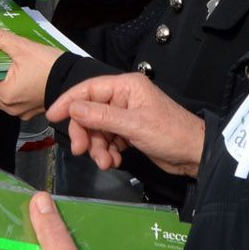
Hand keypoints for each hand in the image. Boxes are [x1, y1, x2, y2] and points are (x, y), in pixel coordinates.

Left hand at [0, 26, 63, 117]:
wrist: (77, 80)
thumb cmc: (51, 66)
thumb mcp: (24, 48)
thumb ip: (0, 40)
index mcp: (4, 94)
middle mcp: (10, 107)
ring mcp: (21, 111)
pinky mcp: (30, 110)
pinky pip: (13, 99)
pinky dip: (10, 88)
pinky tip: (12, 74)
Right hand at [47, 72, 206, 176]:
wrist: (195, 155)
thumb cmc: (171, 134)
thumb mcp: (134, 125)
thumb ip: (101, 117)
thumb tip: (73, 109)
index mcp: (126, 87)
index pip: (88, 89)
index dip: (68, 102)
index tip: (52, 117)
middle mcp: (123, 98)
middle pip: (89, 112)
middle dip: (86, 134)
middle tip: (82, 152)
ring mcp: (126, 115)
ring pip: (97, 129)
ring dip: (97, 148)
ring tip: (106, 162)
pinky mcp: (129, 131)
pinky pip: (107, 139)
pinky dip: (107, 151)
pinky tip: (114, 161)